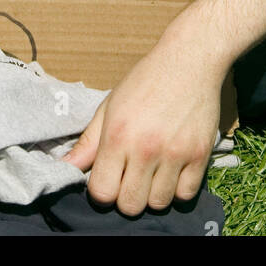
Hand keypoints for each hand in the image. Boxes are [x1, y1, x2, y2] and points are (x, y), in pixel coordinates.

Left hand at [63, 22, 223, 215]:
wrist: (189, 60)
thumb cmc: (146, 81)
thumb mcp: (110, 106)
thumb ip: (88, 142)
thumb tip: (64, 167)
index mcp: (117, 135)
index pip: (102, 193)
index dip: (102, 190)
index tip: (108, 179)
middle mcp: (145, 149)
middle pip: (130, 206)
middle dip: (126, 196)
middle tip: (130, 177)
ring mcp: (175, 154)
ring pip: (159, 204)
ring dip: (152, 194)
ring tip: (152, 172)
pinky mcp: (200, 155)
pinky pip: (185, 195)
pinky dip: (177, 189)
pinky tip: (172, 170)